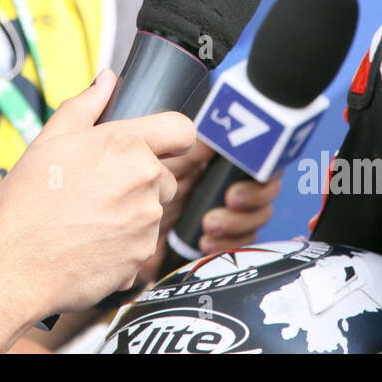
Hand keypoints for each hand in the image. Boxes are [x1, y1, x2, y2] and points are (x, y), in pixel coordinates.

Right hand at [0, 69, 194, 317]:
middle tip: (96, 187)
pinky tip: (87, 242)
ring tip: (85, 217)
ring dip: (129, 212)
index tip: (158, 143)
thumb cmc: (25, 203)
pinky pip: (140, 244)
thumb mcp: (48, 140)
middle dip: (139, 178)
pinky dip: (121, 243)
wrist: (13, 265)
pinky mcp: (142, 259)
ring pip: (151, 210)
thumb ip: (85, 105)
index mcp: (125, 146)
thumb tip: (106, 80)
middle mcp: (144, 183)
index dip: (171, 135)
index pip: (181, 129)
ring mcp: (146, 224)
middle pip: (164, 174)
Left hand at [139, 143, 281, 284]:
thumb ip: (179, 142)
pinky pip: (244, 244)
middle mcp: (225, 183)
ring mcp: (226, 212)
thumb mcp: (150, 157)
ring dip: (239, 221)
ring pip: (258, 215)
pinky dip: (229, 243)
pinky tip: (205, 243)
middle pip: (264, 186)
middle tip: (230, 200)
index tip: (234, 177)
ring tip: (209, 225)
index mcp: (212, 158)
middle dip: (252, 195)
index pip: (254, 156)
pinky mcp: (221, 240)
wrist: (117, 232)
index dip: (256, 166)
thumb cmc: (127, 188)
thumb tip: (210, 138)